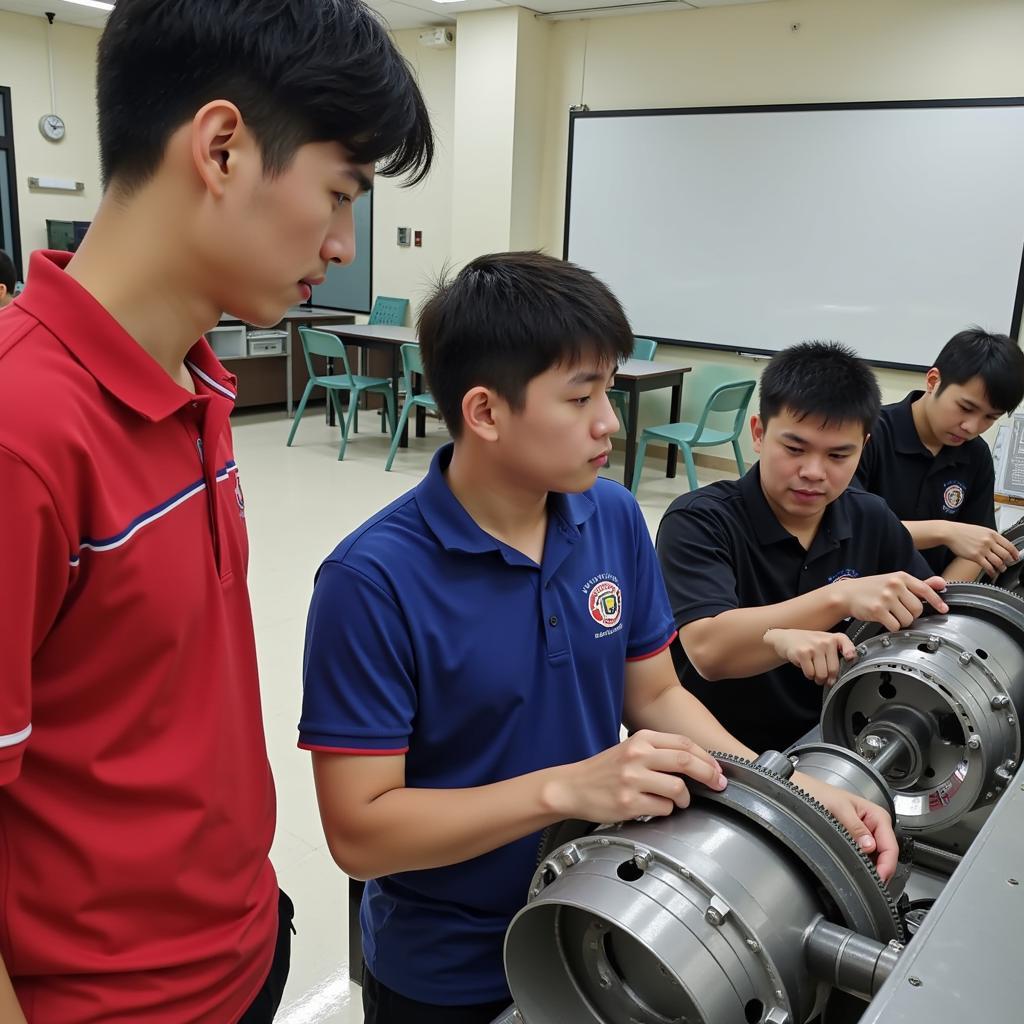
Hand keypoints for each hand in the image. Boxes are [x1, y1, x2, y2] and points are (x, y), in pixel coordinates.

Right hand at [554, 730, 726, 823]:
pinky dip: (666, 810)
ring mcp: (632, 779)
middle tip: (718, 784)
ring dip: (684, 798)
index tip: (717, 769)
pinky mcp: (629, 803)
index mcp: (640, 739)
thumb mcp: (630, 750)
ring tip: (678, 801)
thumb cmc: (604, 771)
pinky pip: (663, 808)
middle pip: (686, 761)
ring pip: (678, 788)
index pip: (684, 743)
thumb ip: (659, 752)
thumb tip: (697, 763)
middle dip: (709, 775)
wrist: (572, 787)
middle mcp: (637, 756)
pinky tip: (655, 807)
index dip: (706, 758)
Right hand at [764, 628, 857, 685]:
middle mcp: (825, 641)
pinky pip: (810, 673)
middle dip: (828, 678)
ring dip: (817, 678)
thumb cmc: (808, 643)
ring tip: (814, 671)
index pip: (847, 644)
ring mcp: (813, 646)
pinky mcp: (802, 653)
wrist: (786, 638)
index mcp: (834, 638)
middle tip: (824, 677)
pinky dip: (808, 675)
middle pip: (833, 669)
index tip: (849, 658)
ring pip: (821, 674)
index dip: (850, 653)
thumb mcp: (825, 643)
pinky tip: (806, 667)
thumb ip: (836, 656)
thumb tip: (836, 678)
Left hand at [793, 772, 898, 882]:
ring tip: (860, 878)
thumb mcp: (838, 807)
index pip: (890, 846)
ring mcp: (865, 835)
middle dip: (879, 870)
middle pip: (885, 856)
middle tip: (869, 884)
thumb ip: (855, 827)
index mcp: (877, 816)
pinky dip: (862, 865)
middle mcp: (874, 826)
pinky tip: (854, 869)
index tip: (879, 879)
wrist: (802, 790)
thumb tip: (868, 846)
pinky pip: (864, 857)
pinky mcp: (855, 841)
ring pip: (875, 859)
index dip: (887, 866)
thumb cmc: (820, 793)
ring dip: (870, 869)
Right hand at [833, 572, 947, 629]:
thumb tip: (941, 583)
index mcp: (900, 577)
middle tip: (901, 612)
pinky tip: (884, 620)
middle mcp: (894, 585)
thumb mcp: (894, 581)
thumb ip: (919, 584)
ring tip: (891, 615)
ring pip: (907, 619)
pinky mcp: (877, 610)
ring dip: (901, 622)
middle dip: (912, 614)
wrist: (846, 594)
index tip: (943, 609)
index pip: (925, 589)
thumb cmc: (871, 588)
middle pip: (918, 609)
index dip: (937, 601)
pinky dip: (892, 627)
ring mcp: (886, 597)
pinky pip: (895, 625)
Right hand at [946, 522, 1019, 577]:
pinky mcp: (975, 556)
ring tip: (1000, 569)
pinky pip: (988, 566)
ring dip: (1001, 567)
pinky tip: (991, 573)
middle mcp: (989, 541)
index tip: (1015, 557)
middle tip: (1008, 564)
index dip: (1015, 553)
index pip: (1009, 545)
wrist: (950, 532)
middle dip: (1009, 562)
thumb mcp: (981, 530)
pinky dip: (992, 571)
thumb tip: (1000, 546)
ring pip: (998, 562)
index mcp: (992, 534)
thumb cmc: (963, 531)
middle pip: (1006, 555)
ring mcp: (982, 549)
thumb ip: (991, 537)